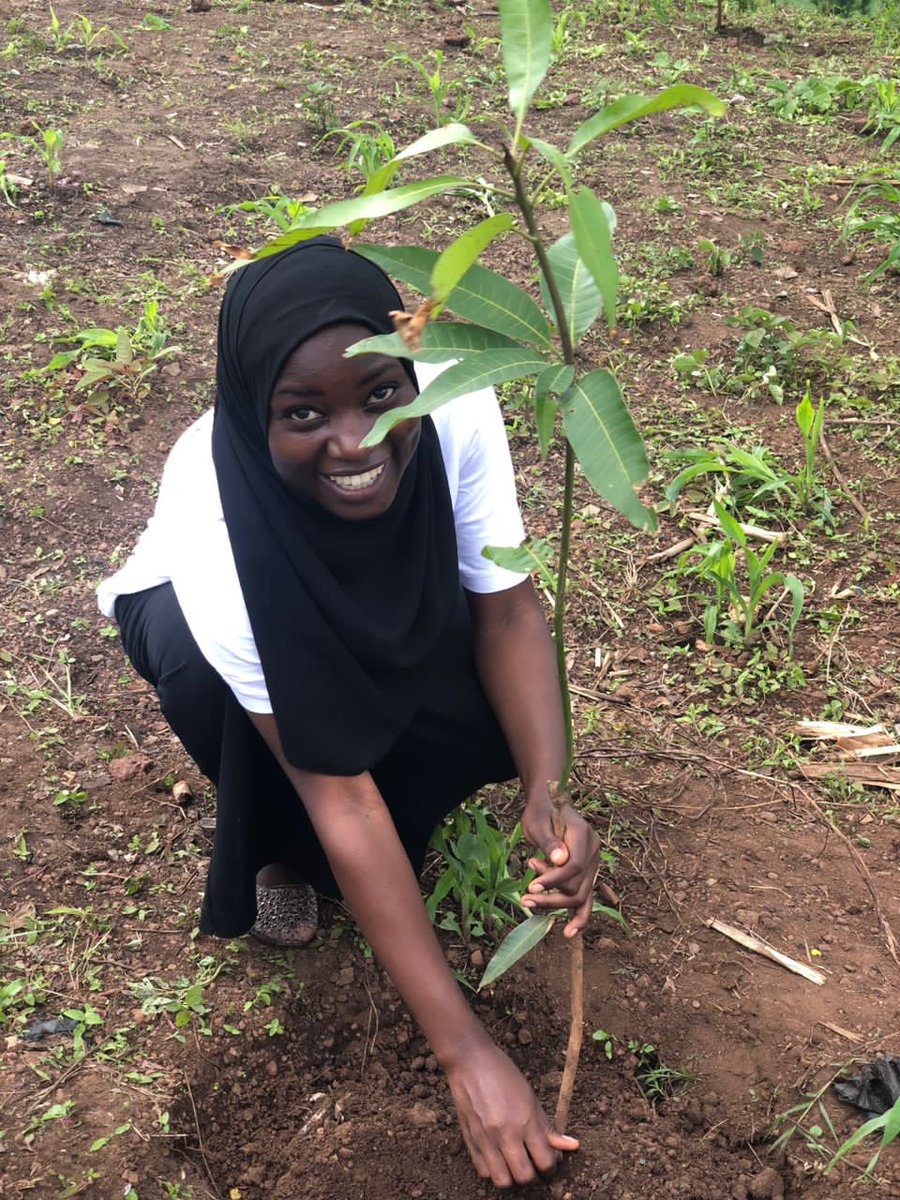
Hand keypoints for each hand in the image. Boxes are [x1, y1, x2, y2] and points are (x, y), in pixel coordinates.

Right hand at [445, 1037, 577, 1186]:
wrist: (470, 1061)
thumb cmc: (502, 1073)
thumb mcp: (530, 1097)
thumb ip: (547, 1127)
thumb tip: (571, 1146)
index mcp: (525, 1121)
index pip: (545, 1161)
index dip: (552, 1166)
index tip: (550, 1161)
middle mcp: (505, 1134)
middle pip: (525, 1176)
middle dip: (534, 1175)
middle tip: (534, 1164)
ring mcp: (485, 1139)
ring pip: (502, 1180)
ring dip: (512, 1176)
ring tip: (515, 1163)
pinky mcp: (469, 1140)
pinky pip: (483, 1171)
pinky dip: (493, 1170)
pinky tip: (498, 1156)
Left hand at [520, 788, 600, 937]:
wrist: (548, 804)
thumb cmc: (540, 811)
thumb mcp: (538, 822)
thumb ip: (549, 841)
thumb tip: (560, 861)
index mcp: (584, 836)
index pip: (574, 866)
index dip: (553, 880)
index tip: (532, 888)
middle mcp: (593, 852)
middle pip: (577, 885)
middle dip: (551, 896)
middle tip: (524, 899)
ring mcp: (592, 864)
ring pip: (581, 895)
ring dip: (555, 903)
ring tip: (528, 901)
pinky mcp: (586, 874)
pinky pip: (586, 898)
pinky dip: (580, 916)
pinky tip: (569, 932)